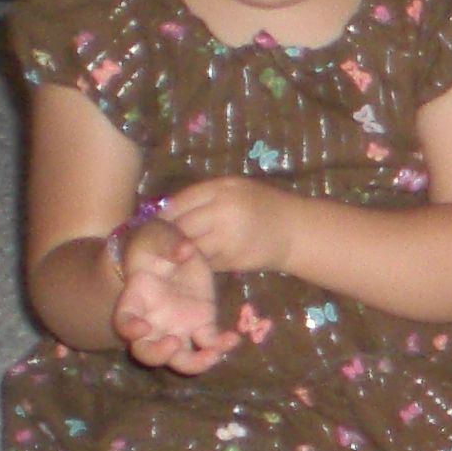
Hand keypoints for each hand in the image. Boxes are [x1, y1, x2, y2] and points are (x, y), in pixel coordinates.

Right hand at [111, 222, 237, 373]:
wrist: (174, 249)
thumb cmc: (156, 242)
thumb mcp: (158, 233)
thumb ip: (168, 240)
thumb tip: (185, 250)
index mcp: (135, 299)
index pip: (124, 321)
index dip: (129, 329)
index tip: (143, 327)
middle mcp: (153, 320)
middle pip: (146, 351)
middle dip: (158, 355)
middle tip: (174, 343)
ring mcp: (177, 327)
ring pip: (179, 359)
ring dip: (194, 363)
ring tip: (213, 353)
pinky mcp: (200, 325)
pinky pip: (208, 344)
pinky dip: (221, 346)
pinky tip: (233, 338)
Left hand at [159, 176, 296, 274]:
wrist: (296, 230)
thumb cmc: (263, 205)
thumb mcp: (234, 188)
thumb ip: (203, 196)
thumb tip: (165, 211)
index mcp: (220, 189)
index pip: (178, 203)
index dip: (163, 216)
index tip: (156, 224)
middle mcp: (222, 212)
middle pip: (180, 227)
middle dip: (168, 236)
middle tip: (160, 242)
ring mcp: (228, 238)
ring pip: (190, 247)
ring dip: (180, 252)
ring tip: (176, 253)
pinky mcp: (233, 260)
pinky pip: (205, 262)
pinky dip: (198, 262)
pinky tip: (198, 261)